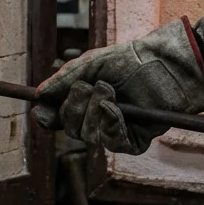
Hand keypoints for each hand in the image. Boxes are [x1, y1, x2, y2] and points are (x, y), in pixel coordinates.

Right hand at [32, 19, 203, 153]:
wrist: (164, 64)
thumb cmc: (130, 60)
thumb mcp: (92, 63)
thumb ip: (65, 79)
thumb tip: (39, 94)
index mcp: (85, 101)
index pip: (58, 117)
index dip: (48, 117)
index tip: (41, 110)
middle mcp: (98, 118)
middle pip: (71, 128)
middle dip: (75, 107)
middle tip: (90, 85)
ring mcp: (115, 130)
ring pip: (89, 137)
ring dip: (94, 112)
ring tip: (110, 90)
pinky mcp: (134, 141)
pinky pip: (112, 143)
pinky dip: (110, 124)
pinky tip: (117, 109)